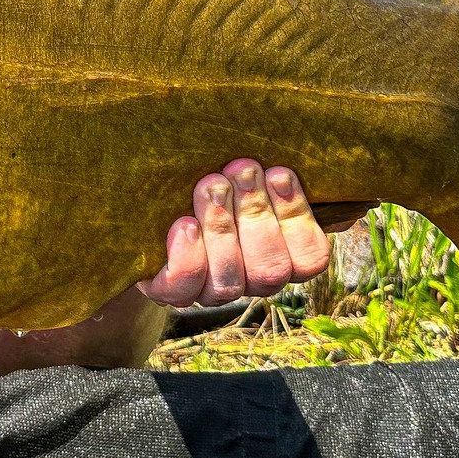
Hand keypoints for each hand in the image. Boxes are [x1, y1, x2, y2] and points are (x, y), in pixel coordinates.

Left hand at [137, 159, 332, 307]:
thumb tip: (306, 167)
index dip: (297, 217)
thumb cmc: (213, 174)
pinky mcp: (168, 290)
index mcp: (281, 255)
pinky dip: (188, 258)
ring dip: (222, 228)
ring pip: (228, 282)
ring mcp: (208, 290)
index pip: (309, 258)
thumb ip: (277, 173)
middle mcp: (249, 280)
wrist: (149, 198)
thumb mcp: (247, 170)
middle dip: (256, 213)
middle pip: (269, 270)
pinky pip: (182, 289)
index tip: (279, 172)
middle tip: (241, 168)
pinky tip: (184, 224)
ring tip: (211, 184)